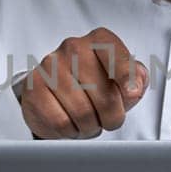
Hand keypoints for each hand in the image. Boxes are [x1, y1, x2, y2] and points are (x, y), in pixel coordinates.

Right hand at [15, 27, 148, 138]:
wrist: (55, 89)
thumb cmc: (94, 83)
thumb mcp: (122, 78)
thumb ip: (137, 79)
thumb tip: (135, 85)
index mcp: (99, 40)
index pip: (115, 56)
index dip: (126, 78)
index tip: (131, 94)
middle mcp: (73, 48)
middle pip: (104, 95)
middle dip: (111, 117)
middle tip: (106, 119)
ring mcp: (50, 66)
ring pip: (82, 113)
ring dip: (90, 127)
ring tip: (88, 122)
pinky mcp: (33, 87)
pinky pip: (60, 122)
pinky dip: (70, 131)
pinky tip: (70, 123)